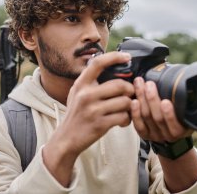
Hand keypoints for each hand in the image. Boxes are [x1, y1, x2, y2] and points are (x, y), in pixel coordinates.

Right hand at [43, 52, 134, 186]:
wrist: (66, 139)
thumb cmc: (76, 114)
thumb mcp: (77, 93)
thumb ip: (91, 81)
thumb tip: (112, 67)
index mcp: (81, 84)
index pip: (98, 63)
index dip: (115, 57)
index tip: (127, 57)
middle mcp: (85, 94)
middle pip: (119, 84)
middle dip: (130, 90)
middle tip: (130, 95)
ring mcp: (93, 110)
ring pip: (125, 101)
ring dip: (130, 106)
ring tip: (126, 110)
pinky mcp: (100, 124)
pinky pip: (123, 117)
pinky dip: (127, 119)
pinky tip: (122, 121)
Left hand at [131, 77, 192, 142]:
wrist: (172, 127)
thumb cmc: (180, 112)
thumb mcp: (186, 107)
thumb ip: (182, 98)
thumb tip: (180, 79)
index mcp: (182, 129)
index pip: (175, 123)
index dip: (169, 114)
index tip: (166, 102)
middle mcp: (169, 134)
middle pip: (158, 118)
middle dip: (152, 99)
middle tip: (149, 84)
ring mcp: (156, 135)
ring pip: (147, 117)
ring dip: (142, 99)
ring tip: (140, 85)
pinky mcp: (145, 134)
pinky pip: (138, 125)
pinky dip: (135, 113)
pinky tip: (134, 101)